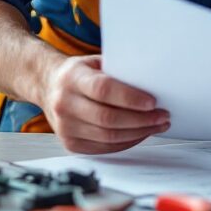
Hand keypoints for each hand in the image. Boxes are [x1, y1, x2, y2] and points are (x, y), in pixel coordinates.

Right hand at [36, 55, 169, 153]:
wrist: (47, 86)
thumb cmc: (78, 73)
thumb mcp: (94, 63)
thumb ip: (117, 71)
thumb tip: (153, 81)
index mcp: (72, 78)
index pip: (103, 90)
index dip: (130, 98)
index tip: (153, 102)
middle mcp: (65, 104)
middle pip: (108, 118)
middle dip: (141, 120)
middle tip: (162, 115)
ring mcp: (65, 127)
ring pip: (108, 137)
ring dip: (138, 133)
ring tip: (157, 125)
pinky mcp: (70, 144)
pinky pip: (104, 148)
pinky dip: (127, 142)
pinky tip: (141, 133)